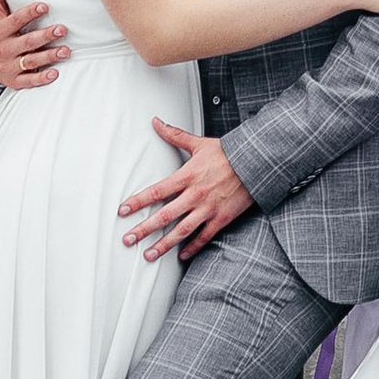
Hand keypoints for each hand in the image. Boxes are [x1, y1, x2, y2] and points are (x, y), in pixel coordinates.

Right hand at [0, 0, 70, 91]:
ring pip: (31, 60)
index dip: (30, 13)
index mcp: (0, 30)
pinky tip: (54, 73)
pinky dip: (41, 78)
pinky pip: (29, 80)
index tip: (44, 6)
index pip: (16, 20)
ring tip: (66, 51)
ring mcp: (10, 65)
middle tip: (63, 29)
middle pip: (27, 41)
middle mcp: (4, 48)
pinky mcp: (15, 80)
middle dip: (45, 35)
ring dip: (49, 56)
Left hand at [119, 122, 254, 263]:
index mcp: (187, 176)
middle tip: (128, 239)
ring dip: (163, 245)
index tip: (123, 211)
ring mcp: (208, 209)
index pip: (156, 191)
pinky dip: (192, 247)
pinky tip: (181, 256)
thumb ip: (175, 135)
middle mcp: (195, 194)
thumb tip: (156, 122)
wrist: (255, 162)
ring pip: (181, 231)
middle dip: (144, 229)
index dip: (138, 201)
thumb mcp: (199, 143)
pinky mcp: (221, 218)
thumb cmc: (227, 153)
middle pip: (164, 216)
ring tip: (148, 255)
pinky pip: (204, 237)